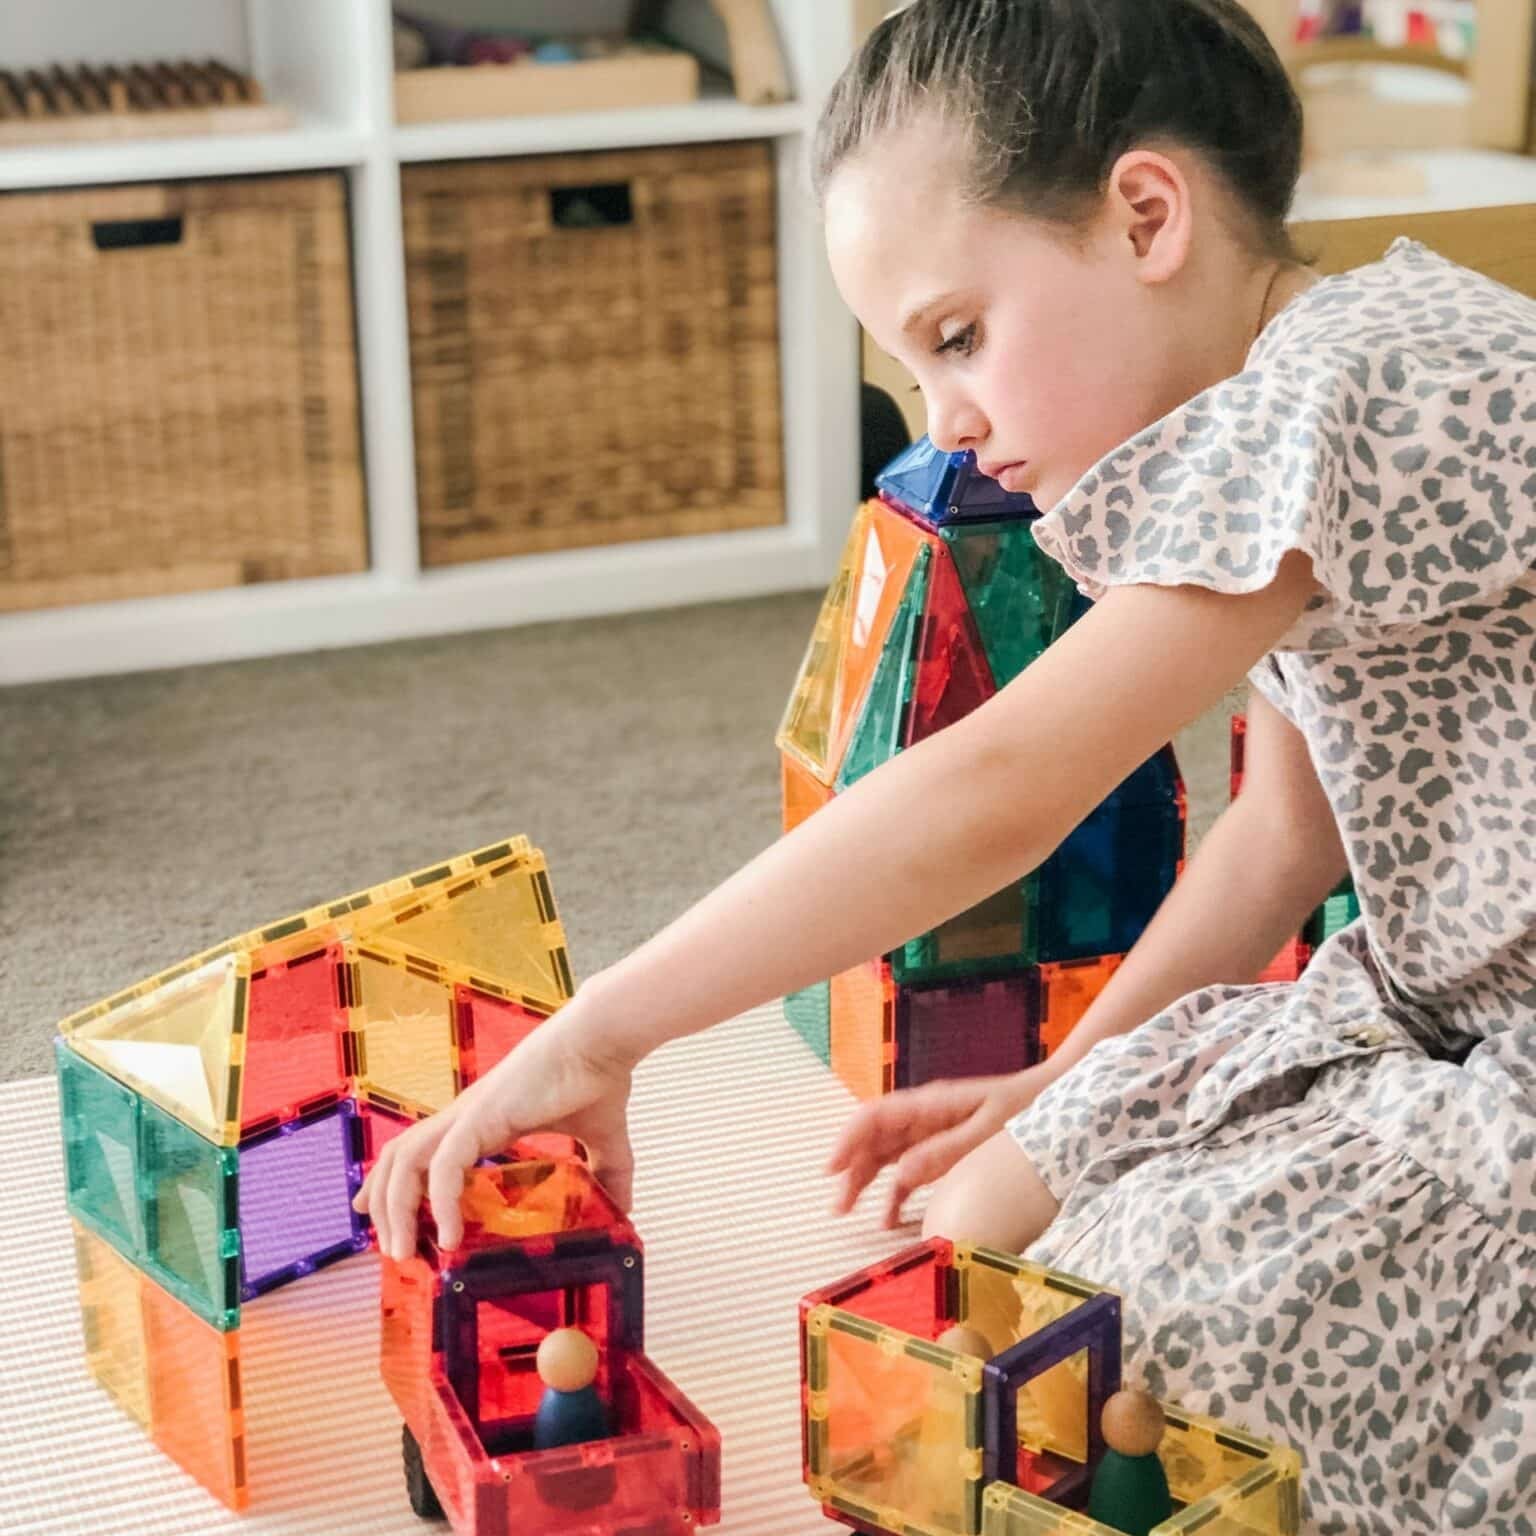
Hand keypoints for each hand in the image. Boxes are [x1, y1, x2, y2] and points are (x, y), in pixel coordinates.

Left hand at [353, 1001, 635, 1259]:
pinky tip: (449, 1236)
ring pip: (406, 1162)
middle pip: (398, 1159)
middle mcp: (465, 1117)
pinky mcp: (481, 1115)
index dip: (399, 1185)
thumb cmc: (598, 1077)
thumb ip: (607, 1175)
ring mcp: (469, 1114)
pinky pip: (445, 1166)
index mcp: (483, 1120)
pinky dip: (439, 1202)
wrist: (603, 1039)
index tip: (390, 1221)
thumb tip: (624, 1211)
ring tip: (403, 1251)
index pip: (422, 1153)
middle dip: (383, 1204)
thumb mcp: (601, 1140)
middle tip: (392, 1249)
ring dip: (395, 1208)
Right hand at [825, 1060, 1060, 1229]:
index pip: (875, 1116)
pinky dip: (894, 1192)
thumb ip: (946, 1151)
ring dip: (864, 1180)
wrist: (1057, 1099)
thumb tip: (902, 1172)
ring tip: (846, 1212)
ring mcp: (934, 1133)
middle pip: (874, 1139)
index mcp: (931, 1104)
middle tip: (837, 1206)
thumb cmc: (1027, 1110)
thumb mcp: (989, 1131)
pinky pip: (910, 1171)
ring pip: (886, 1155)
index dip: (848, 1140)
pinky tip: (888, 1219)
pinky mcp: (945, 1151)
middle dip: (850, 1169)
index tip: (831, 1169)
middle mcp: (925, 1116)